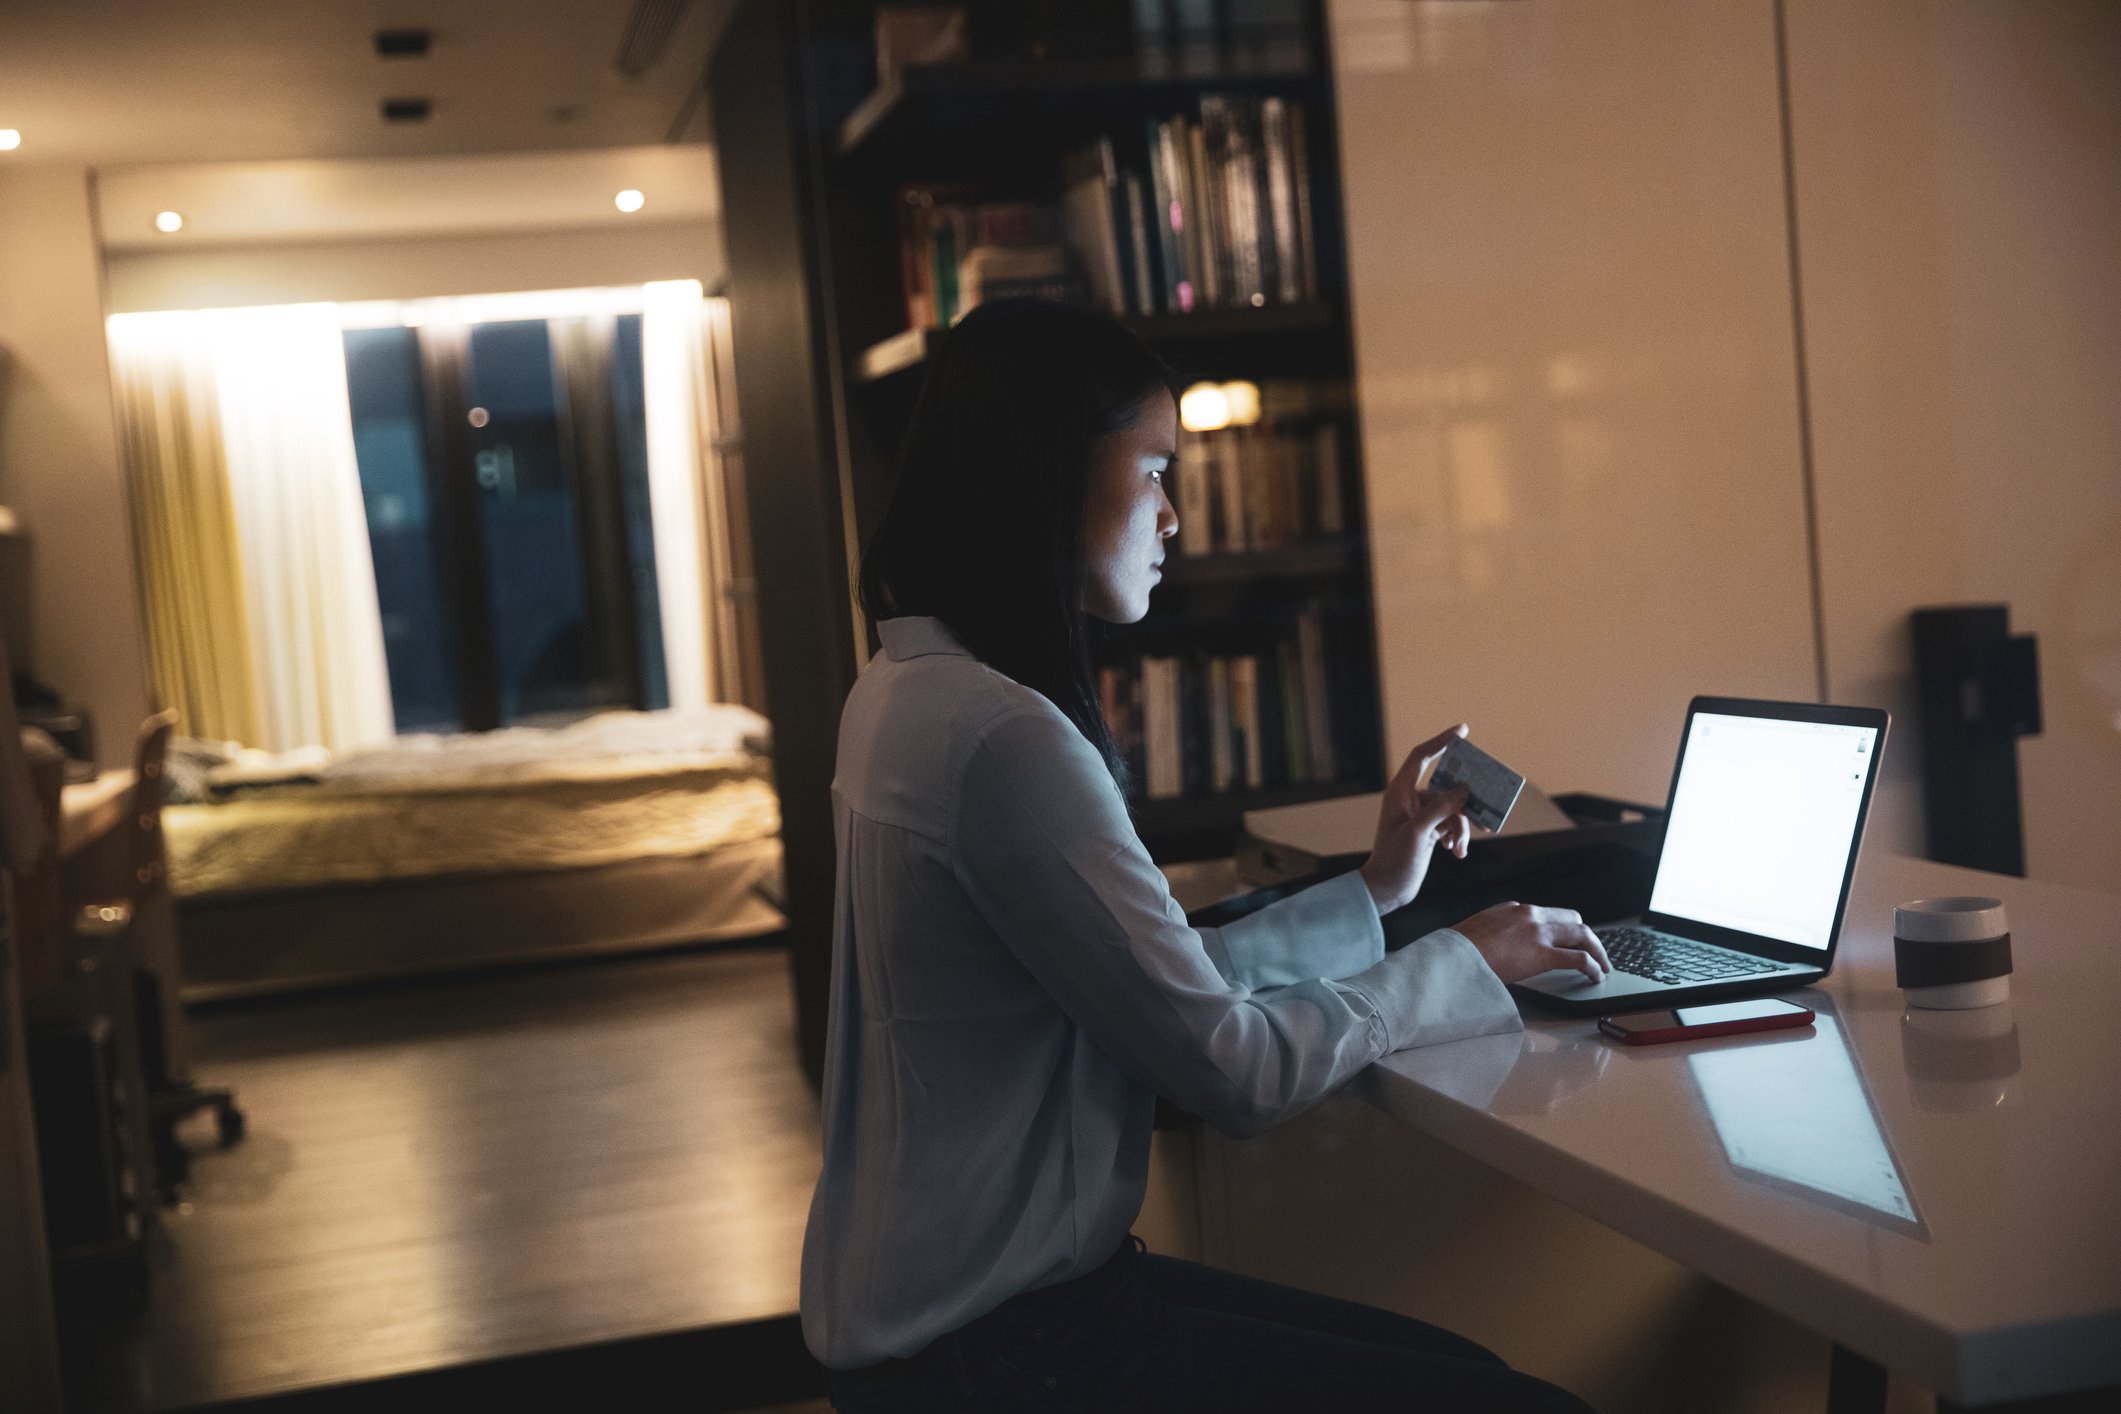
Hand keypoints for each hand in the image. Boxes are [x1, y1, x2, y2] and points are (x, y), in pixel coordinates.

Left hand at [1359, 724, 1475, 914]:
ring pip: (1453, 809)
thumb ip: (1440, 809)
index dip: (1441, 741)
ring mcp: (1420, 815)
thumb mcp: (1417, 833)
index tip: (1463, 731)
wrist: (1386, 890)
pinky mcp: (1428, 830)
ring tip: (1460, 848)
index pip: (1421, 757)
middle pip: (1446, 786)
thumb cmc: (1393, 861)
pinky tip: (1456, 853)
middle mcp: (1410, 800)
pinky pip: (1451, 824)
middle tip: (1486, 807)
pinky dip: (1457, 837)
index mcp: (1399, 792)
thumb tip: (1463, 790)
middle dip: (1464, 802)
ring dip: (1460, 828)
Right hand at [1452, 902, 1611, 983]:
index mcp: (1514, 909)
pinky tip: (1595, 976)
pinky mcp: (1542, 954)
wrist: (1451, 957)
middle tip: (1593, 951)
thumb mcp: (1479, 931)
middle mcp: (1530, 915)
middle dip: (1586, 935)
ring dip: (1596, 950)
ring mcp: (1538, 932)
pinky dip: (1592, 966)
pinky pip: (1578, 958)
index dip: (1563, 928)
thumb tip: (1501, 947)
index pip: (1549, 914)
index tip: (1568, 940)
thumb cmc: (1458, 950)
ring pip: (1582, 934)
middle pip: (1572, 918)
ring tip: (1602, 965)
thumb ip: (1497, 933)